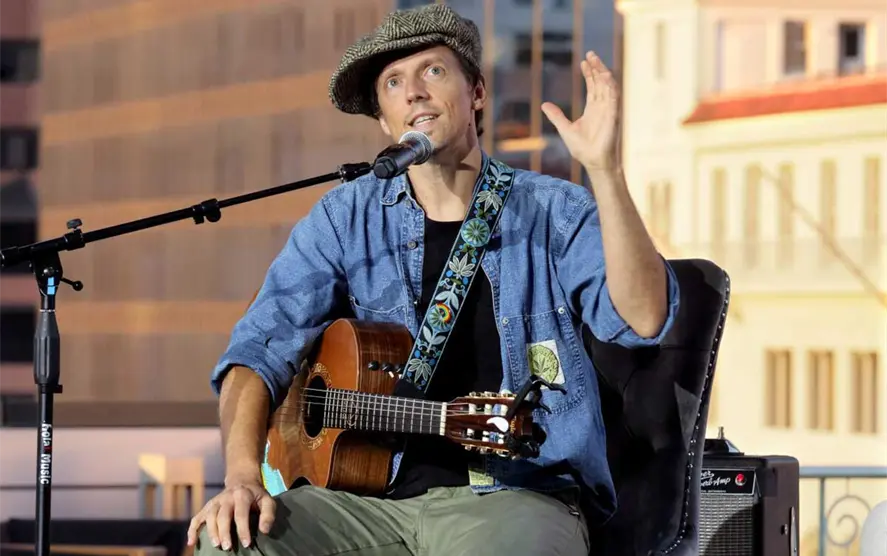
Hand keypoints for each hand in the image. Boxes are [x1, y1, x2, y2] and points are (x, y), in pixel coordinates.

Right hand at [187, 478, 275, 549]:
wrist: (242, 481)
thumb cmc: (256, 495)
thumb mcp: (267, 500)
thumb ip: (268, 515)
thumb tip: (264, 531)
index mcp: (242, 495)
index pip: (241, 514)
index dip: (243, 530)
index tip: (246, 544)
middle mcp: (226, 497)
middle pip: (222, 516)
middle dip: (224, 532)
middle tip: (227, 547)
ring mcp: (215, 502)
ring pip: (209, 516)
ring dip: (211, 532)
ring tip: (216, 545)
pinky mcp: (207, 507)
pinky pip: (197, 518)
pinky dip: (192, 530)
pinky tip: (191, 542)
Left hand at [541, 51, 620, 171]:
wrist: (593, 162)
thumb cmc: (582, 149)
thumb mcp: (565, 129)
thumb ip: (556, 116)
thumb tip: (544, 104)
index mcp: (592, 108)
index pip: (592, 86)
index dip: (589, 73)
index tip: (583, 61)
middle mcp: (602, 107)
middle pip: (600, 82)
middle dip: (596, 67)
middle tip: (590, 53)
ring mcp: (609, 110)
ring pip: (608, 86)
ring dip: (603, 72)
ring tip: (596, 60)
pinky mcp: (614, 116)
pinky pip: (614, 97)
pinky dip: (610, 86)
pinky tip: (605, 75)